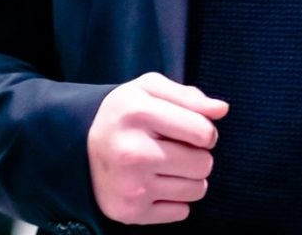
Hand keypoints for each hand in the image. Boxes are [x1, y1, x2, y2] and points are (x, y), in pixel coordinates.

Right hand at [87, 71, 228, 224]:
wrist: (80, 146)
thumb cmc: (125, 113)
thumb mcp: (150, 88)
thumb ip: (189, 95)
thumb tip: (221, 110)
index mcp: (139, 113)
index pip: (203, 132)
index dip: (206, 130)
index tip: (193, 129)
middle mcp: (133, 152)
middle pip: (203, 163)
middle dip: (199, 155)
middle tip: (179, 148)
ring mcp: (131, 186)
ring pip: (197, 189)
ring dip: (191, 177)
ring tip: (170, 165)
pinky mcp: (130, 213)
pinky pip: (181, 212)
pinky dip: (177, 199)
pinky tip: (159, 183)